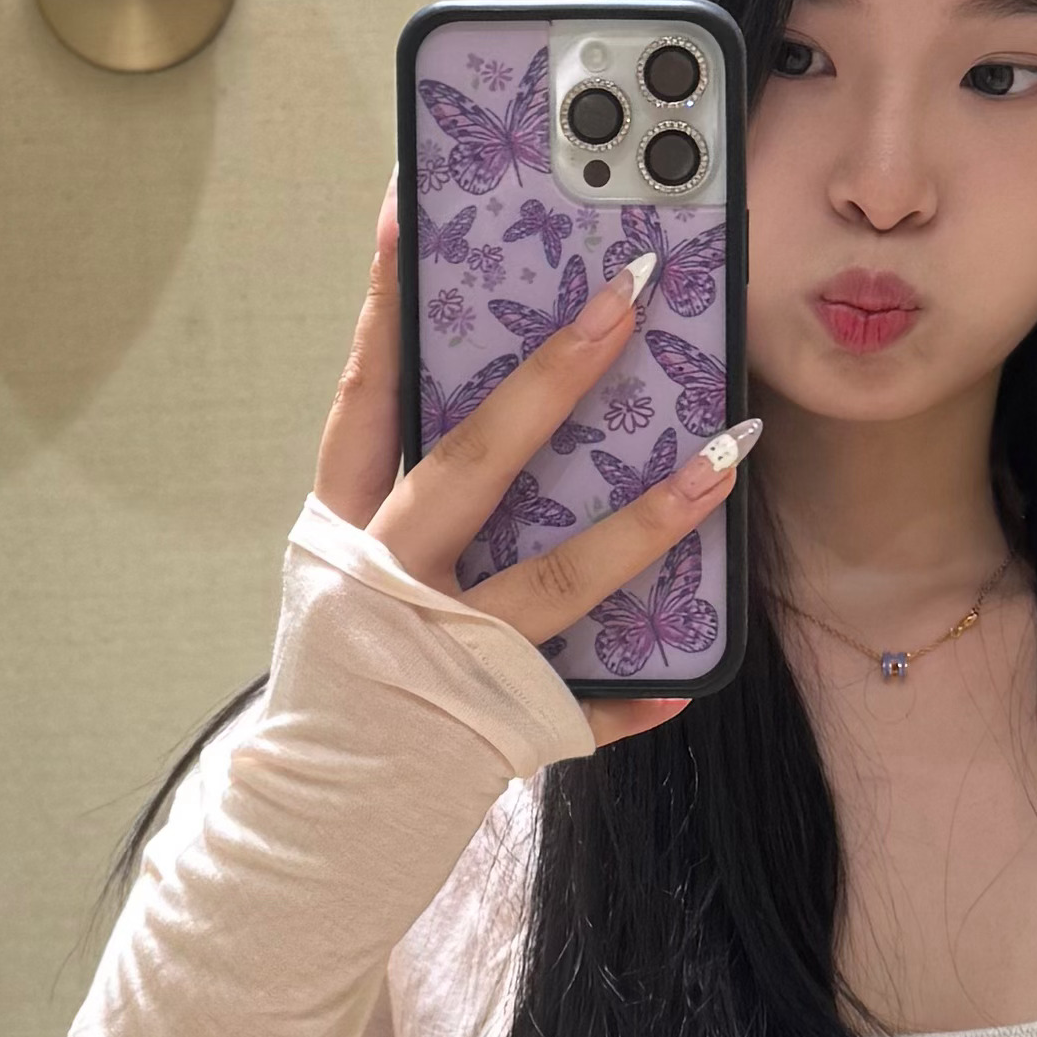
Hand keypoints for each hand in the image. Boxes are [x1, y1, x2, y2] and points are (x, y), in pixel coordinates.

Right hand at [311, 178, 749, 747]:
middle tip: (628, 296)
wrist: (309, 827)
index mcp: (342, 533)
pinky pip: (582, 705)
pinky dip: (636, 694)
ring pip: (558, 577)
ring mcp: (444, 654)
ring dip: (650, 514)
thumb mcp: (343, 579)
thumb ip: (406, 500)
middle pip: (476, 461)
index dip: (386, 306)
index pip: (366, 399)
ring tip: (727, 452)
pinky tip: (689, 677)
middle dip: (556, 375)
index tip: (412, 209)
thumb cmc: (344, 680)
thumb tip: (510, 397)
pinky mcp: (494, 725)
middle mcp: (388, 582)